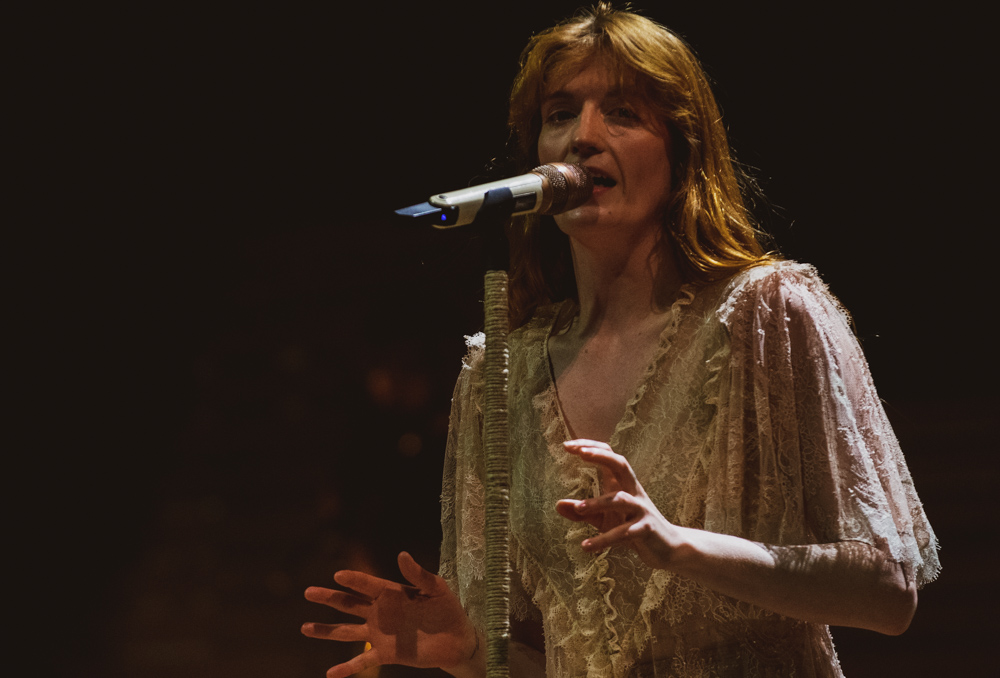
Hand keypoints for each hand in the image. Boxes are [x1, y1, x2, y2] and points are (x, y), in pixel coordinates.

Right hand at [301, 551, 479, 677]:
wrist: (456, 639)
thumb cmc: (448, 609)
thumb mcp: (436, 588)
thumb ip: (418, 574)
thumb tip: (402, 555)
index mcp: (392, 593)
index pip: (368, 584)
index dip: (354, 580)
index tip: (338, 575)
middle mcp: (381, 612)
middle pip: (349, 603)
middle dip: (329, 598)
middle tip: (308, 592)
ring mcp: (380, 634)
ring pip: (347, 631)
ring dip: (327, 630)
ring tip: (305, 628)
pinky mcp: (386, 654)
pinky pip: (362, 662)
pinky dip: (346, 668)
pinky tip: (331, 673)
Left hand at [555, 439, 682, 569]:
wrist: (668, 549)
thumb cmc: (633, 528)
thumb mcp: (604, 519)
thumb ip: (583, 513)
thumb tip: (557, 504)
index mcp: (623, 485)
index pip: (609, 456)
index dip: (591, 448)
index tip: (567, 445)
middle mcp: (633, 492)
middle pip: (620, 464)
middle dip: (601, 456)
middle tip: (580, 454)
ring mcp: (641, 510)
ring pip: (620, 500)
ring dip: (597, 502)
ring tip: (577, 509)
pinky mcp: (646, 530)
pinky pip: (624, 533)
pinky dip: (604, 539)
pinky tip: (587, 546)